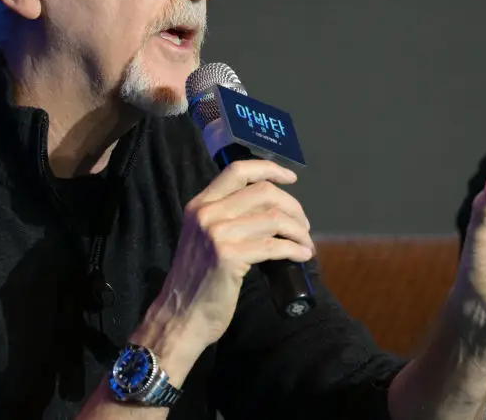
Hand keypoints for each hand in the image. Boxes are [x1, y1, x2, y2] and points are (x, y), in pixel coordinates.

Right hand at [135, 159, 314, 376]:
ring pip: (274, 218)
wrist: (179, 317)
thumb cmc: (197, 280)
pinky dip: (295, 249)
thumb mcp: (204, 238)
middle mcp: (206, 213)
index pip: (238, 170)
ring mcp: (216, 233)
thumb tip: (270, 209)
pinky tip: (303, 255)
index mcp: (200, 204)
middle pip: (264, 192)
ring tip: (306, 244)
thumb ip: (227, 218)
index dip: (270, 169)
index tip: (292, 178)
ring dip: (299, 231)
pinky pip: (274, 246)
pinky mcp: (228, 256)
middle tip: (304, 226)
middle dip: (293, 207)